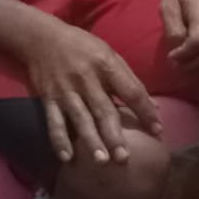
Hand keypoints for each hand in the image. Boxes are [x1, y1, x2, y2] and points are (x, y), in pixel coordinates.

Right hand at [19, 14, 161, 164]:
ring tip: (101, 161)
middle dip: (114, 135)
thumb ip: (130, 80)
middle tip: (124, 158)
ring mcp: (65, 91)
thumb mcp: (110, 54)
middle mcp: (86, 80)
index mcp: (106, 65)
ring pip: (80, 119)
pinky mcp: (48, 99)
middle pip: (103, 110)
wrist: (41, 38)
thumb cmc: (83, 47)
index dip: (145, 111)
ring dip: (91, 141)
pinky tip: (67, 158)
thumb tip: (154, 107)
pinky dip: (59, 140)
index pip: (130, 91)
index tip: (157, 131)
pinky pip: (54, 122)